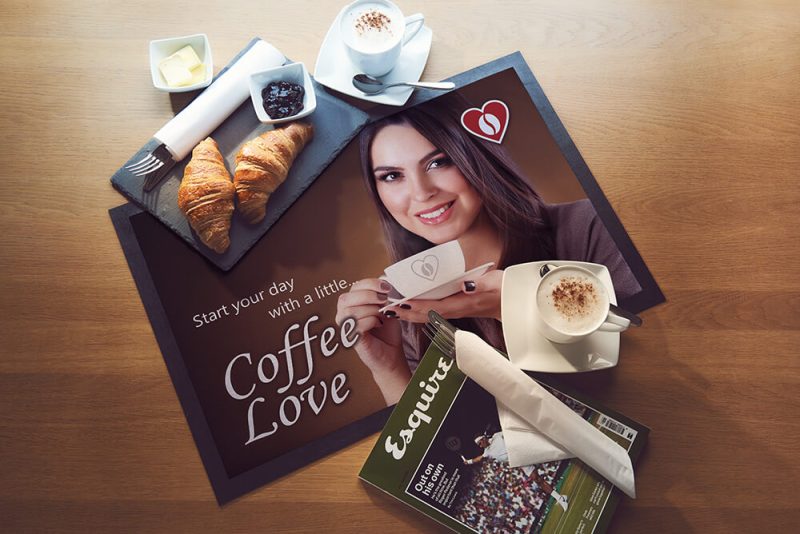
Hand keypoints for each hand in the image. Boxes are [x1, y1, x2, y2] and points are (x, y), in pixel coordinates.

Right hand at [336, 278, 409, 403]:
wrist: (391, 352)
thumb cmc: (387, 330)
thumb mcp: (386, 307)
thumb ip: (382, 294)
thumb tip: (385, 280)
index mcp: (352, 302)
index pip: (354, 287)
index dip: (369, 284)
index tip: (386, 287)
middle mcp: (343, 313)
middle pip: (347, 298)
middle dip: (368, 295)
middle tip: (383, 300)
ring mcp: (345, 327)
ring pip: (351, 311)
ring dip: (371, 310)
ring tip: (381, 315)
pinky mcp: (350, 338)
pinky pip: (356, 324)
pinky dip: (371, 321)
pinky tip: (378, 324)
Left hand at [387, 269, 503, 322]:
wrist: (513, 304)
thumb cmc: (504, 290)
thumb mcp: (495, 283)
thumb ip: (480, 285)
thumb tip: (464, 285)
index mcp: (462, 304)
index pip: (433, 307)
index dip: (415, 306)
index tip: (398, 302)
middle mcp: (455, 310)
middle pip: (424, 314)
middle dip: (404, 312)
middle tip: (385, 307)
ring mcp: (455, 312)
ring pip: (426, 315)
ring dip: (408, 313)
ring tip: (391, 308)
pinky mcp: (456, 310)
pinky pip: (432, 312)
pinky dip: (418, 310)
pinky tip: (408, 306)